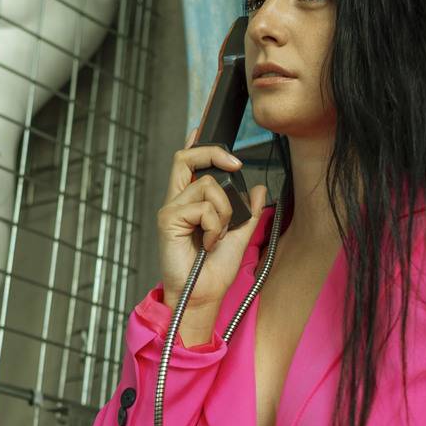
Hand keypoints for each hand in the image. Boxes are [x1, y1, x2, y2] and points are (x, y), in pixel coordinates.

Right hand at [157, 128, 267, 315]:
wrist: (203, 296)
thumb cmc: (214, 271)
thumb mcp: (239, 235)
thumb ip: (247, 212)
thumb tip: (257, 188)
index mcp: (190, 203)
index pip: (188, 163)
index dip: (195, 143)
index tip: (202, 128)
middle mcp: (177, 202)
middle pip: (187, 157)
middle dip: (215, 153)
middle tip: (236, 165)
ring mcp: (171, 210)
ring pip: (207, 185)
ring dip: (224, 211)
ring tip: (218, 236)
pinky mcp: (168, 220)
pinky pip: (203, 206)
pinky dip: (215, 225)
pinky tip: (208, 243)